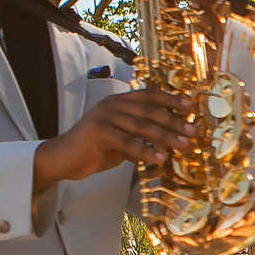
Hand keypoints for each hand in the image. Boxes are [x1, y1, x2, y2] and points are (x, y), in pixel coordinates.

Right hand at [32, 89, 194, 190]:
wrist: (62, 159)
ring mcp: (103, 116)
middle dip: (173, 121)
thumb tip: (169, 143)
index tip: (190, 106)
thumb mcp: (121, 140)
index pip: (148, 96)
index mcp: (117, 102)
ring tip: (184, 145)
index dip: (170, 99)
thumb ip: (140, 137)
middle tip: (192, 131)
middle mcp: (111, 105)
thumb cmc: (93, 150)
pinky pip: (127, 142)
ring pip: (140, 126)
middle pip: (148, 110)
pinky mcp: (97, 132)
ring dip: (165, 136)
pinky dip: (145, 151)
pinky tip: (160, 159)